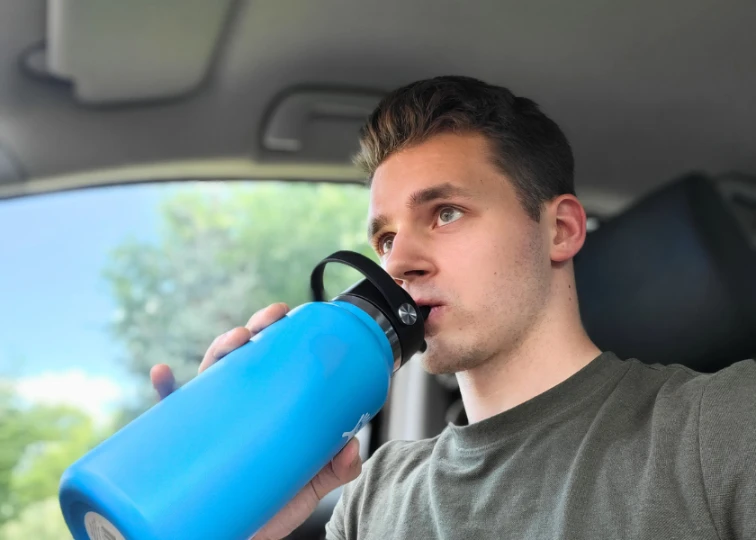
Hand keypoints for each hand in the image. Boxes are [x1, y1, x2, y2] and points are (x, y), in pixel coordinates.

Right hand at [149, 302, 362, 539]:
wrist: (239, 539)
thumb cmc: (271, 507)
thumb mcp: (308, 487)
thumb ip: (334, 470)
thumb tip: (351, 448)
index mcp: (264, 407)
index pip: (269, 362)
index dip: (274, 334)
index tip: (285, 316)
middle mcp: (235, 406)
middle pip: (239, 358)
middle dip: (250, 331)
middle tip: (266, 323)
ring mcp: (208, 421)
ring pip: (208, 375)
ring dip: (219, 349)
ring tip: (234, 341)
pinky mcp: (181, 443)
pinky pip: (166, 412)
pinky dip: (164, 389)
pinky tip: (163, 374)